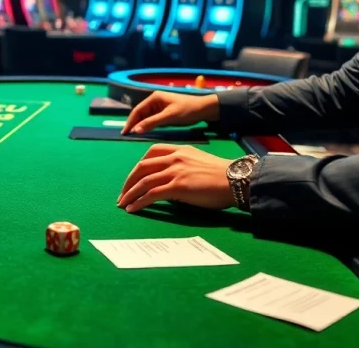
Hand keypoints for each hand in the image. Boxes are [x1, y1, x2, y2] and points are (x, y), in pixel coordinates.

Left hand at [117, 144, 234, 212]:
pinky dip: (139, 202)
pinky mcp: (177, 186)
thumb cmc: (222, 176)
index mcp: (180, 150)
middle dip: (129, 181)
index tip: (134, 176)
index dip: (139, 165)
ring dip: (129, 194)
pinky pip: (151, 194)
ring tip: (123, 204)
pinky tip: (133, 209)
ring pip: (143, 181)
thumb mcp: (199, 163)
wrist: (235, 180)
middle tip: (122, 193)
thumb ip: (183, 167)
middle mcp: (174, 158)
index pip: (151, 152)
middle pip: (142, 166)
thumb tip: (172, 184)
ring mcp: (175, 171)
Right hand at [122, 91, 218, 133]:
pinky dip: (148, 126)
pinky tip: (145, 132)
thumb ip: (151, 123)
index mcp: (154, 98)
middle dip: (133, 124)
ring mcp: (159, 106)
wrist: (204, 109)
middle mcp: (155, 100)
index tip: (124, 133)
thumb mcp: (169, 117)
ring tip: (133, 136)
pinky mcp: (164, 112)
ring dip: (140, 125)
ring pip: (145, 117)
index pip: (137, 110)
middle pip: (140, 113)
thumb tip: (135, 130)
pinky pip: (152, 119)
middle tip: (127, 136)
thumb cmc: (187, 110)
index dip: (130, 122)